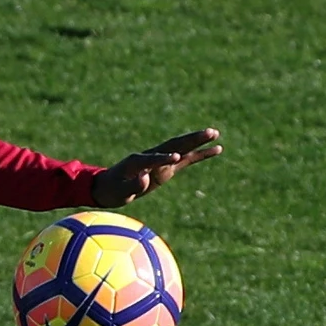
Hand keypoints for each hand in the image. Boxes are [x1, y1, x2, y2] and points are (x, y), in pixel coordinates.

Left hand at [91, 128, 222, 207]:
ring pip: (182, 148)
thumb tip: (145, 178)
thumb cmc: (112, 190)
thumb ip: (132, 186)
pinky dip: (200, 154)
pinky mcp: (167, 167)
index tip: (176, 158)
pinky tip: (217, 149)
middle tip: (208, 132)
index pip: (152, 159)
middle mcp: (151, 156)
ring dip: (198, 141)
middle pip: (173, 145)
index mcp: (136, 162)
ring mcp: (160, 160)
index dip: (163, 158)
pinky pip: (187, 159)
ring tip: (215, 133)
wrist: (109, 187)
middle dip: (190, 139)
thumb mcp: (120, 193)